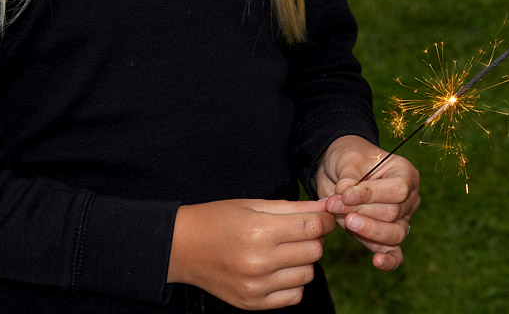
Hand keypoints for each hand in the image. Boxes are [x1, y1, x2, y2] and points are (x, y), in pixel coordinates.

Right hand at [167, 198, 335, 309]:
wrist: (183, 246)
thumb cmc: (219, 218)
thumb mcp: (253, 204)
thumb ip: (292, 207)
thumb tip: (325, 207)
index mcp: (260, 230)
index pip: (312, 227)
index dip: (324, 218)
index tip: (323, 215)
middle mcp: (259, 261)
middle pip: (314, 251)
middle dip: (314, 238)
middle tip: (301, 230)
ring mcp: (256, 286)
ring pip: (307, 275)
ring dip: (303, 261)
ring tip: (285, 249)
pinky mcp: (253, 303)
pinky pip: (293, 296)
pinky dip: (292, 282)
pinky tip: (278, 269)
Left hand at [316, 135, 419, 270]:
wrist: (337, 170)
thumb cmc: (347, 159)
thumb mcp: (347, 160)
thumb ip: (349, 178)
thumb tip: (347, 194)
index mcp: (404, 173)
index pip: (397, 190)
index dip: (372, 195)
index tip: (345, 194)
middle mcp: (408, 197)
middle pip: (393, 213)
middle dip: (361, 211)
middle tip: (333, 204)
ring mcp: (401, 219)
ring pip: (395, 234)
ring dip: (368, 230)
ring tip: (347, 221)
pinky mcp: (386, 236)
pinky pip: (395, 252)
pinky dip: (388, 260)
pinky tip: (377, 261)